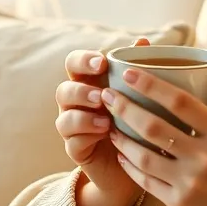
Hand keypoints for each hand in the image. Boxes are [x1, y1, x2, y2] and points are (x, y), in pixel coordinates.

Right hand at [55, 38, 149, 205]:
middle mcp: (76, 104)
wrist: (138, 163)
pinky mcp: (76, 149)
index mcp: (89, 83)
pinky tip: (105, 132)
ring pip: (64, 117)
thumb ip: (137, 70)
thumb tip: (142, 42)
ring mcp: (73, 128)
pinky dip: (86, 134)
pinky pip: (72, 140)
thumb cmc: (139, 121)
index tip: (102, 62)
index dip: (83, 60)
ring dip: (83, 115)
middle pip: (63, 89)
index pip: (74, 63)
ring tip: (106, 116)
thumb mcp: (141, 95)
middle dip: (81, 90)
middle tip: (102, 94)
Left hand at [102, 61, 206, 205]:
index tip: (130, 73)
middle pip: (154, 126)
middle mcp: (205, 158)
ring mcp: (190, 183)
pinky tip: (122, 153)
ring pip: (143, 155)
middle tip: (107, 94)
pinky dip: (131, 166)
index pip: (180, 102)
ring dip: (121, 137)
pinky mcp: (180, 204)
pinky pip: (147, 181)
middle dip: (125, 107)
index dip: (151, 85)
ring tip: (108, 123)